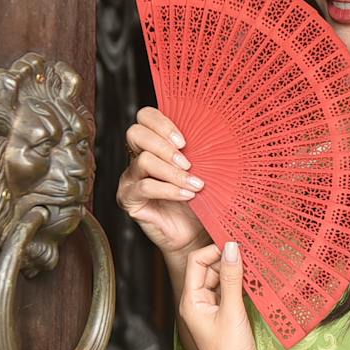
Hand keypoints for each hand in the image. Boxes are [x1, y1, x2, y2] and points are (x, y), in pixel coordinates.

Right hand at [114, 106, 211, 282]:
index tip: (185, 140)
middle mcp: (137, 156)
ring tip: (195, 183)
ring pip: (143, 160)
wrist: (195, 232)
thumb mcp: (203, 168)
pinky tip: (187, 194)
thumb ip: (202, 150)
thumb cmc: (200, 197)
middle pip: (135, 132)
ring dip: (172, 171)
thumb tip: (221, 131)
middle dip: (164, 145)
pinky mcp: (129, 199)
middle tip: (188, 162)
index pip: (145, 116)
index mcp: (154, 143)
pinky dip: (169, 189)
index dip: (162, 123)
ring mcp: (130, 178)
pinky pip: (144, 187)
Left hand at [178, 242, 264, 349]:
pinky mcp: (223, 316)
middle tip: (249, 253)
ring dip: (234, 272)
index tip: (237, 245)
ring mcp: (210, 310)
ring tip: (253, 265)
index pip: (196, 262)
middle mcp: (196, 303)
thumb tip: (232, 246)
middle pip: (207, 269)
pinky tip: (253, 281)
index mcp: (190, 301)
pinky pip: (228, 292)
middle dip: (226, 260)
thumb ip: (231, 277)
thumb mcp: (232, 311)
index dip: (214, 250)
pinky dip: (239, 285)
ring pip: (219, 280)